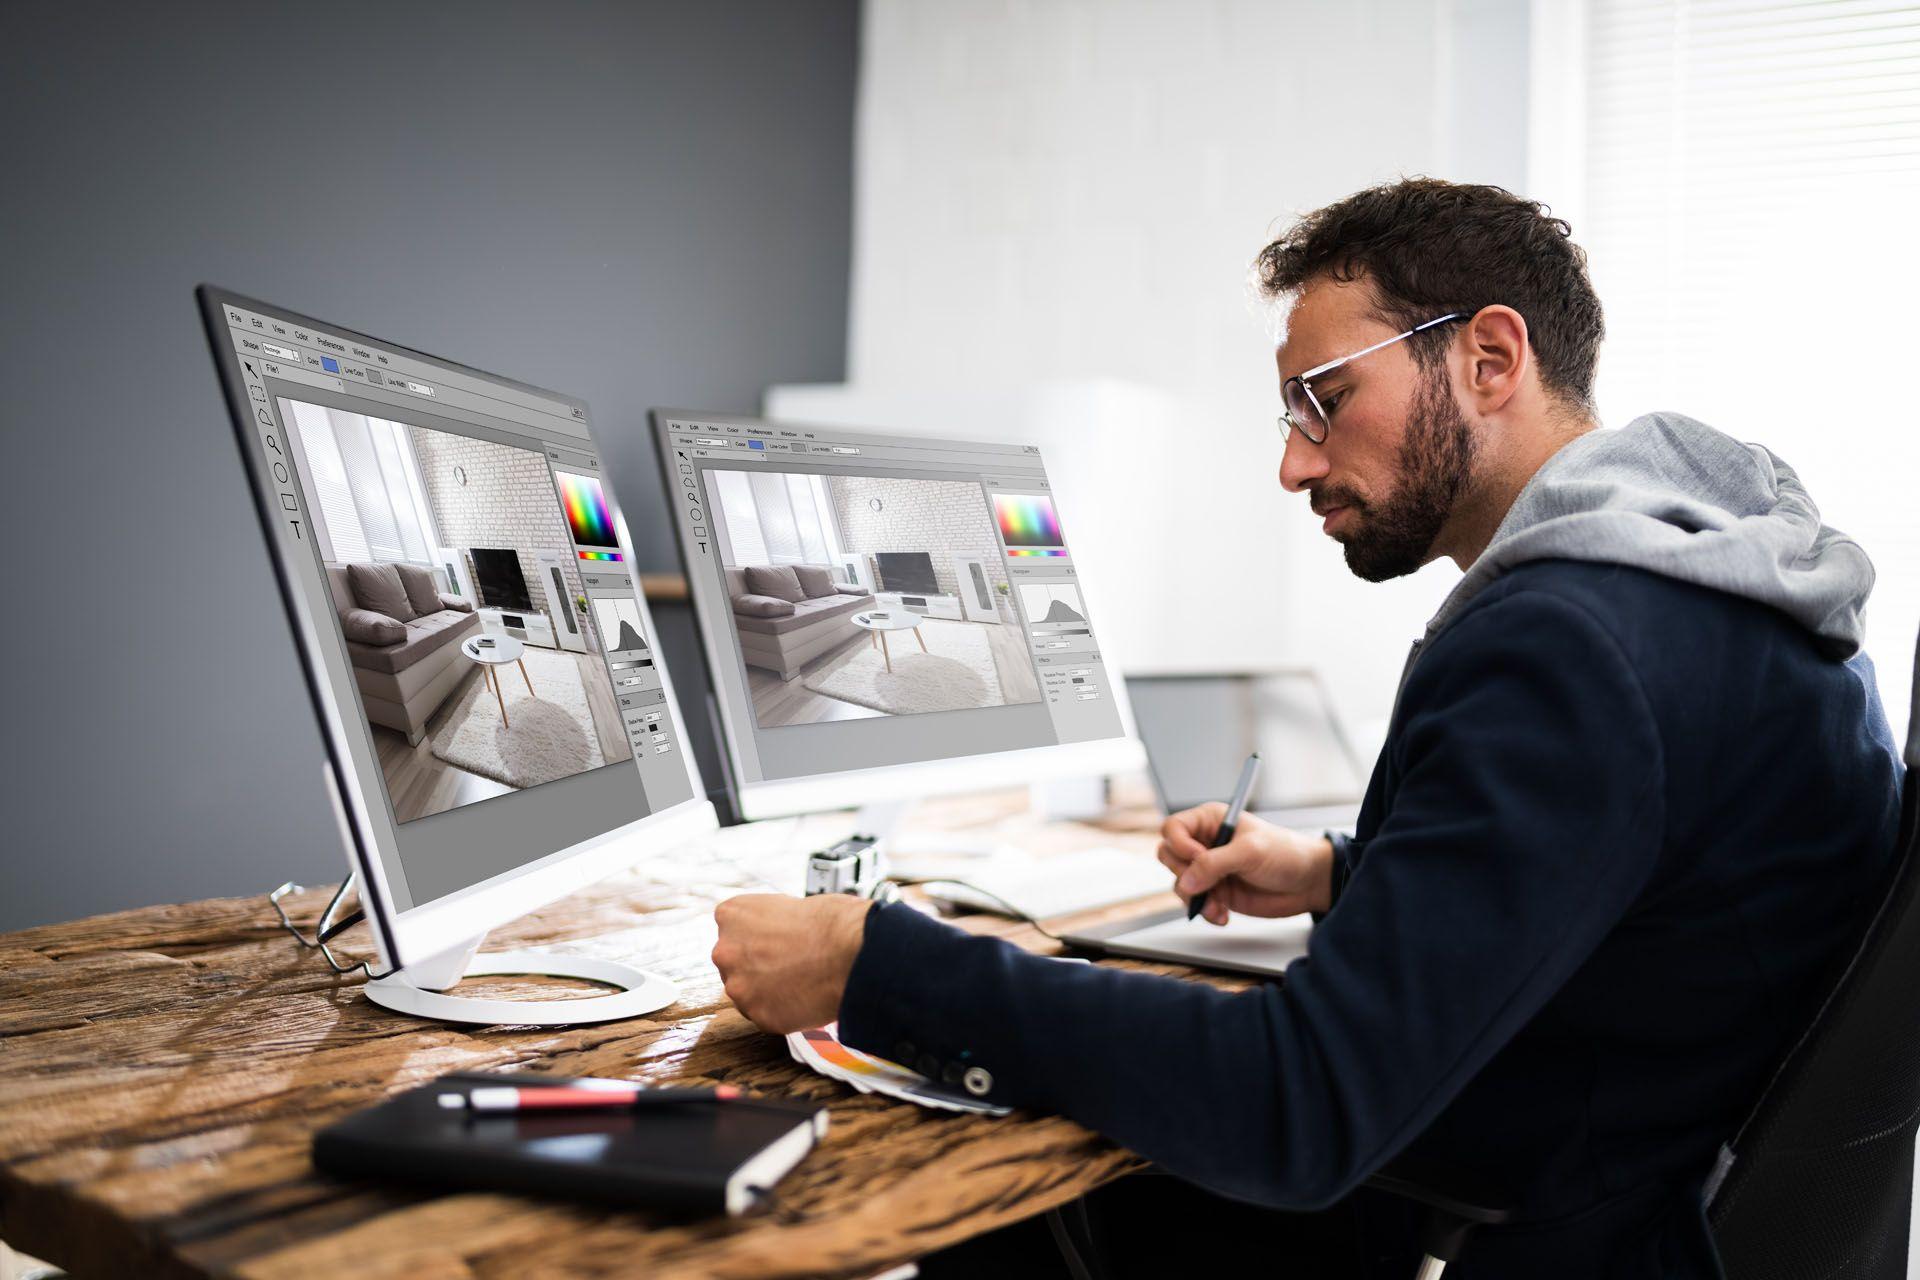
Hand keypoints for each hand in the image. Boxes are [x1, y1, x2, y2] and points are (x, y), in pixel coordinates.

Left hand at [711, 893, 871, 1033]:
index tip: (780, 941)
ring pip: (750, 993)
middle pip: (737, 963)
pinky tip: (806, 997)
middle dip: (759, 966)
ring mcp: (739, 987)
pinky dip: (785, 1011)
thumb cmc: (829, 922)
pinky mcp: (758, 1016)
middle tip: (792, 964)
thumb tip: (770, 939)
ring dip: (769, 991)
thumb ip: (766, 924)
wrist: (849, 951)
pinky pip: (768, 1015)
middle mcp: (725, 951)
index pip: (735, 930)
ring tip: (803, 982)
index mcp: (730, 915)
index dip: (761, 937)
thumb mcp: (787, 904)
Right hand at [1156, 805, 1333, 925]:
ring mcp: (1209, 869)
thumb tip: (1186, 882)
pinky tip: (1223, 913)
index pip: (1174, 828)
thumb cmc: (1286, 854)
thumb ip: (1215, 864)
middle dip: (1184, 874)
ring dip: (1196, 897)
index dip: (1179, 844)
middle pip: (1169, 856)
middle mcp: (1205, 843)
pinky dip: (1205, 910)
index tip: (1197, 858)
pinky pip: (1195, 902)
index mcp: (1211, 821)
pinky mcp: (1216, 891)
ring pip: (1180, 882)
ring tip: (1218, 905)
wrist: (1308, 883)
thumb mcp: (1250, 852)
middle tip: (1205, 883)